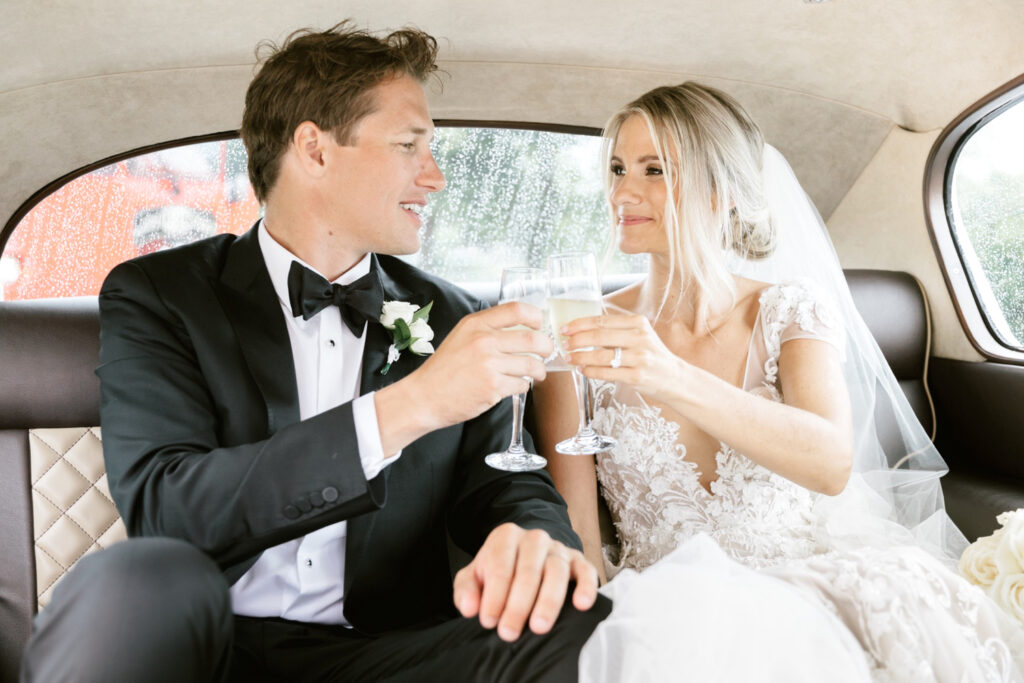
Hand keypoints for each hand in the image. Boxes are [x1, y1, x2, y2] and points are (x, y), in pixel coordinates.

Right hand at [413, 302, 553, 427]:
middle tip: (546, 352)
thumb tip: (521, 327)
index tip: (539, 325)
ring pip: (531, 365)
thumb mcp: (461, 337)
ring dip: (539, 370)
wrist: (424, 396)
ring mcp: (489, 364)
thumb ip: (487, 329)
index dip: (535, 317)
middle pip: (532, 338)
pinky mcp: (493, 387)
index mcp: (476, 324)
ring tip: (536, 373)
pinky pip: (521, 384)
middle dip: (546, 347)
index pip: (517, 310)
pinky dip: (522, 386)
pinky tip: (514, 385)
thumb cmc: (444, 369)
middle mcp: (484, 341)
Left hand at [453, 523, 598, 640]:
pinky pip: (586, 570)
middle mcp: (534, 538)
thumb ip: (466, 590)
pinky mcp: (579, 561)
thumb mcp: (474, 576)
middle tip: (509, 633)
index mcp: (506, 537)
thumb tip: (469, 608)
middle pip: (528, 570)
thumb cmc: (498, 572)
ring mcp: (558, 549)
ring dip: (548, 601)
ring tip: (539, 627)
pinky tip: (582, 605)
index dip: (494, 595)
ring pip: (556, 571)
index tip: (488, 621)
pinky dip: (586, 587)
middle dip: (518, 604)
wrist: (524, 557)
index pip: (500, 565)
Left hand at [563, 313, 685, 402]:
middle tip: (564, 344)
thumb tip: (582, 331)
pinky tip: (583, 370)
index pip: (602, 320)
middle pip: (600, 336)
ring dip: (580, 357)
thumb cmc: (652, 355)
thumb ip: (616, 331)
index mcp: (638, 323)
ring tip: (569, 358)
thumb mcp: (639, 336)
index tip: (565, 328)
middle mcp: (640, 338)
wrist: (674, 378)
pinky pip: (607, 372)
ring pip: (601, 355)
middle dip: (577, 340)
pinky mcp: (636, 376)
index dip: (580, 324)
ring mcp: (639, 357)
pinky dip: (590, 371)